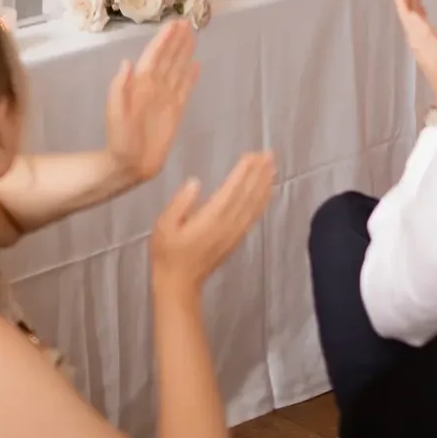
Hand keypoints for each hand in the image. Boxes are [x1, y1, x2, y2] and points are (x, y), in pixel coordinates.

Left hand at [105, 20, 198, 186]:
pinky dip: (190, 77)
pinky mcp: (175, 111)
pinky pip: (185, 89)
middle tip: (186, 22)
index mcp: (139, 84)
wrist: (129, 164)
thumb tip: (127, 62)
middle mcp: (154, 87)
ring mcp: (165, 98)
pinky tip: (196, 65)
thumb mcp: (115, 113)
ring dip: (184, 52)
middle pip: (167, 58)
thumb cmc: (119, 139)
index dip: (164, 40)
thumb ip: (119, 88)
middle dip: (176, 40)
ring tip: (192, 35)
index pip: (154, 56)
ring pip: (177, 69)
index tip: (174, 24)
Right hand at [150, 151, 275, 294]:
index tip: (252, 155)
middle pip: (247, 195)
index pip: (232, 190)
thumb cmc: (167, 253)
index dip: (244, 172)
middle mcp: (227, 224)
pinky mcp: (235, 239)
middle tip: (269, 154)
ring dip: (264, 186)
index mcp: (210, 218)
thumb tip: (195, 182)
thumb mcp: (164, 225)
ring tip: (272, 168)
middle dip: (258, 174)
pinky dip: (261, 203)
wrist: (179, 284)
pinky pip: (253, 217)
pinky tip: (265, 193)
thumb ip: (180, 203)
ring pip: (254, 206)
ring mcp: (234, 233)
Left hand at [390, 0, 436, 116]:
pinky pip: (420, 24)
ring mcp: (423, 45)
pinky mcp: (430, 49)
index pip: (405, 11)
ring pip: (413, 16)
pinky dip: (420, 12)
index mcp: (418, 38)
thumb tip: (414, 17)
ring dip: (412, 0)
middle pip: (407, 11)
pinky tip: (423, 9)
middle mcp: (417, 40)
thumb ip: (427, 35)